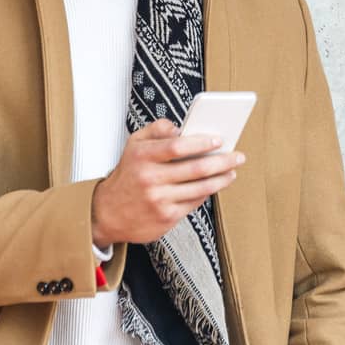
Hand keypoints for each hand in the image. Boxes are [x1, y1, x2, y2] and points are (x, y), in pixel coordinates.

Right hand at [90, 119, 245, 248]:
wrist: (107, 213)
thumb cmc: (128, 175)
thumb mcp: (134, 145)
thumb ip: (157, 129)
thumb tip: (181, 126)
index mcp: (142, 156)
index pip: (177, 146)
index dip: (201, 142)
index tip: (219, 140)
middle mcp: (150, 179)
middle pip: (196, 168)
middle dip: (223, 161)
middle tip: (238, 156)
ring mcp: (159, 200)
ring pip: (200, 187)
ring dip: (222, 179)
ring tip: (232, 171)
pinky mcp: (166, 217)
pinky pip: (194, 202)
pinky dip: (208, 193)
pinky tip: (215, 185)